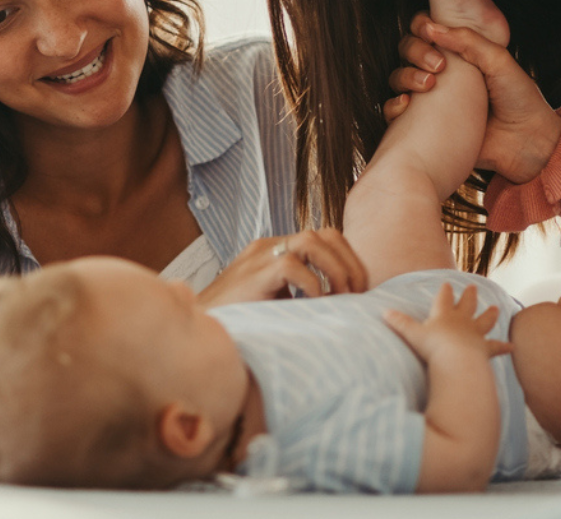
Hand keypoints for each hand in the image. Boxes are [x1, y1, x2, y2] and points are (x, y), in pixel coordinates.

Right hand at [196, 229, 367, 306]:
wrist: (202, 327)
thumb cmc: (240, 321)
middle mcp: (269, 246)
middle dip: (349, 262)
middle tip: (357, 293)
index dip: (348, 259)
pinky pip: (291, 264)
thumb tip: (342, 306)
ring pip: (311, 240)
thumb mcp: (277, 303)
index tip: (358, 289)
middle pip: (324, 233)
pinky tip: (314, 304)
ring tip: (340, 296)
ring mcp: (260, 257)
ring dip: (335, 269)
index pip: (324, 238)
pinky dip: (311, 284)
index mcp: (276, 251)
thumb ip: (302, 296)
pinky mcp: (254, 273)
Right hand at [383, 283, 511, 364]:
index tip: (448, 283)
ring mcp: (475, 334)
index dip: (445, 291)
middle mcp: (462, 321)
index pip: (444, 298)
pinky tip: (512, 346)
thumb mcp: (412, 334)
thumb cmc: (433, 347)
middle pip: (467, 304)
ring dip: (489, 314)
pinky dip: (504, 346)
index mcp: (444, 315)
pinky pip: (496, 347)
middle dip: (469, 296)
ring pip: (484, 321)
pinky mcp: (485, 349)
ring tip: (495, 307)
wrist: (455, 361)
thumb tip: (384, 312)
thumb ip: (400, 323)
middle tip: (473, 287)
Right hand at [385, 12, 560, 184]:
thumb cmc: (519, 99)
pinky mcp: (425, 125)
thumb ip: (469, 40)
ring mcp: (431, 99)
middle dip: (415, 51)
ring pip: (399, 78)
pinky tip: (407, 106)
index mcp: (459, 54)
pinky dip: (394, 107)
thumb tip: (431, 27)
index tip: (427, 31)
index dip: (420, 26)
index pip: (427, 31)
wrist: (527, 143)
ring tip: (428, 86)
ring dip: (405, 76)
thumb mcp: (499, 61)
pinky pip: (395, 113)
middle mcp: (442, 73)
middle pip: (408, 51)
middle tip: (437, 65)